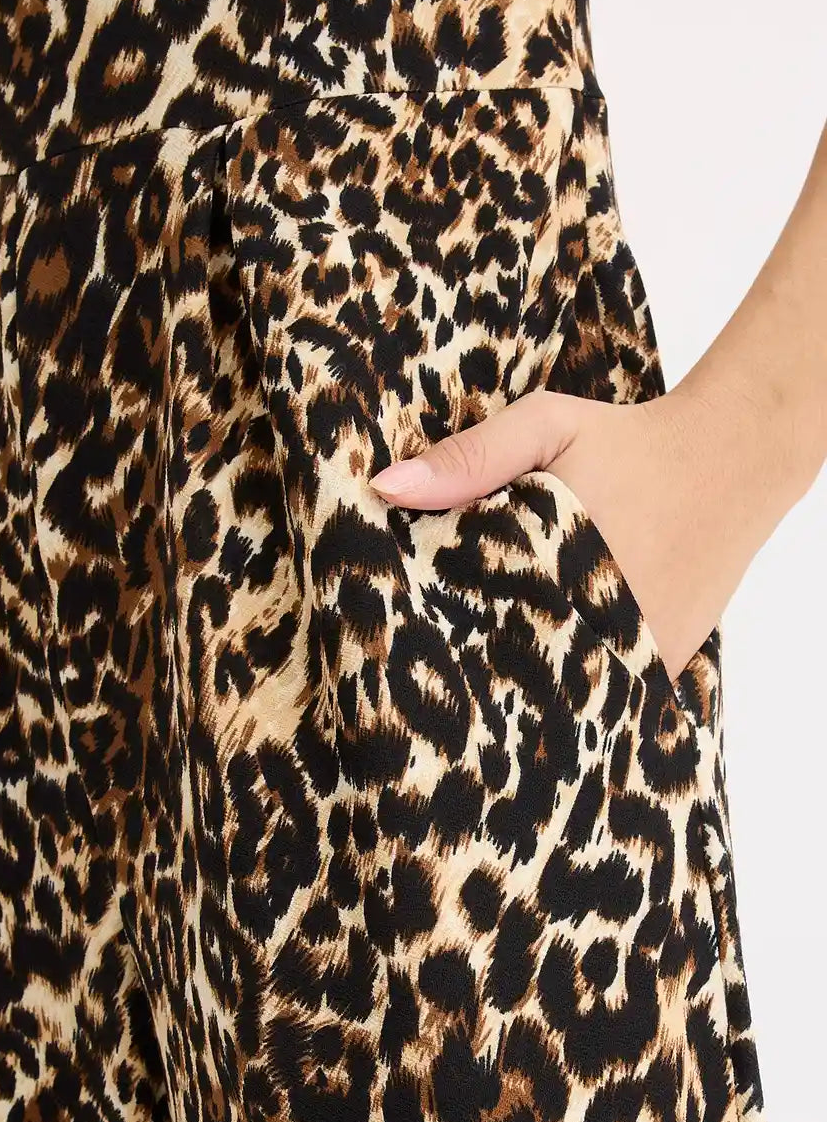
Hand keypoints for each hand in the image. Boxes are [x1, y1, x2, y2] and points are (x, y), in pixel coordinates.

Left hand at [368, 387, 772, 684]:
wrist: (734, 458)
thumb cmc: (629, 440)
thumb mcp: (546, 427)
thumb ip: (471, 456)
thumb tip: (387, 489)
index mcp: (556, 567)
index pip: (469, 627)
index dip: (433, 639)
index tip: (403, 647)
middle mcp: (600, 620)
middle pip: (511, 669)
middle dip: (474, 672)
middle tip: (434, 681)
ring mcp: (638, 650)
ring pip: (562, 693)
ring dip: (527, 689)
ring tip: (489, 687)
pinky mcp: (664, 663)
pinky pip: (608, 693)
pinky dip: (577, 689)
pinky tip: (550, 676)